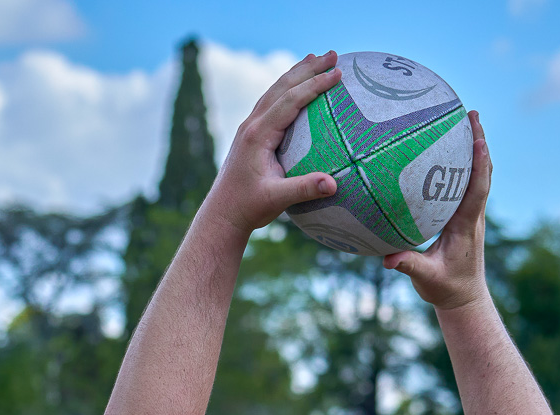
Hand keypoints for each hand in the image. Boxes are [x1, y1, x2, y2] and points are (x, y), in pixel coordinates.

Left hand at [199, 53, 341, 234]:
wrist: (222, 214)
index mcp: (258, 134)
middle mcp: (252, 125)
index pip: (290, 100)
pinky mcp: (250, 135)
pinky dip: (287, 89)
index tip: (338, 73)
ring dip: (296, 73)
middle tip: (333, 54)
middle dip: (308, 68)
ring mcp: (249, 128)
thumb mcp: (276, 200)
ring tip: (315, 59)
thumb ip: (304, 189)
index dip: (315, 85)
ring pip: (274, 91)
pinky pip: (271, 103)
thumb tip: (333, 184)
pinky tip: (297, 89)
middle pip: (282, 87)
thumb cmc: (248, 207)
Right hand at [383, 111, 492, 310]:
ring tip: (463, 121)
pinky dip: (463, 164)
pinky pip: (467, 185)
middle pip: (483, 171)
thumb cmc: (446, 289)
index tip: (477, 135)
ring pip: (478, 175)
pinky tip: (446, 152)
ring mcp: (471, 215)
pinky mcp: (464, 218)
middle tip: (471, 112)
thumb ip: (407, 265)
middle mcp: (474, 215)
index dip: (479, 161)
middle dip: (479, 141)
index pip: (477, 187)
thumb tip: (387, 258)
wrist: (464, 300)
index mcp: (466, 224)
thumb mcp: (426, 278)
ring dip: (475, 148)